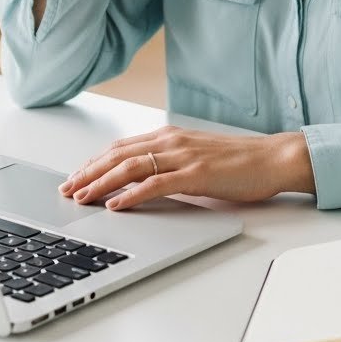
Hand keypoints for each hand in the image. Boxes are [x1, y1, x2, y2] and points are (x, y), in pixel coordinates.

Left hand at [58, 124, 315, 207]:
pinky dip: (131, 194)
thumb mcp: (197, 159)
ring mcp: (184, 156)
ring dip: (101, 183)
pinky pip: (156, 183)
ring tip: (81, 198)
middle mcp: (172, 141)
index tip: (75, 177)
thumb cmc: (240, 162)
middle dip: (87, 173)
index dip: (94, 162)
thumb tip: (141, 182)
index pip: (121, 147)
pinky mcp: (196, 174)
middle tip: (66, 190)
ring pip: (130, 167)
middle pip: (118, 155)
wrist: (274, 158)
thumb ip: (170, 165)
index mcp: (171, 136)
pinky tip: (116, 205)